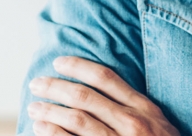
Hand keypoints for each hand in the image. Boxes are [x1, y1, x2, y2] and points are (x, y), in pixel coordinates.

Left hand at [27, 56, 178, 135]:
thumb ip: (134, 105)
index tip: (58, 62)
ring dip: (49, 111)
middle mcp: (131, 123)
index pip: (105, 77)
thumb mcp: (158, 122)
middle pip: (84, 97)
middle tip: (36, 84)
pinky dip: (55, 134)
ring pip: (76, 120)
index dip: (78, 66)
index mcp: (143, 108)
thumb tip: (99, 89)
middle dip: (55, 87)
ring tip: (33, 108)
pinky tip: (41, 129)